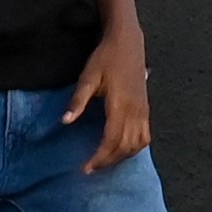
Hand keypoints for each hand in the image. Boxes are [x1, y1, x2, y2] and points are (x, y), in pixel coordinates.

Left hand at [66, 20, 152, 172]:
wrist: (128, 42)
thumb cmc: (106, 58)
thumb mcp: (88, 77)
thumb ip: (78, 101)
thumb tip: (65, 121)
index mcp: (121, 105)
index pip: (112, 140)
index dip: (99, 157)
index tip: (86, 168)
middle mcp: (136, 111)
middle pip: (125, 147)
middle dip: (108, 161)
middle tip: (91, 169)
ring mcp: (143, 111)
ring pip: (137, 144)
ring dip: (122, 157)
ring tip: (105, 161)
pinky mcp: (146, 109)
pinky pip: (145, 136)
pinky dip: (135, 148)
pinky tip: (123, 149)